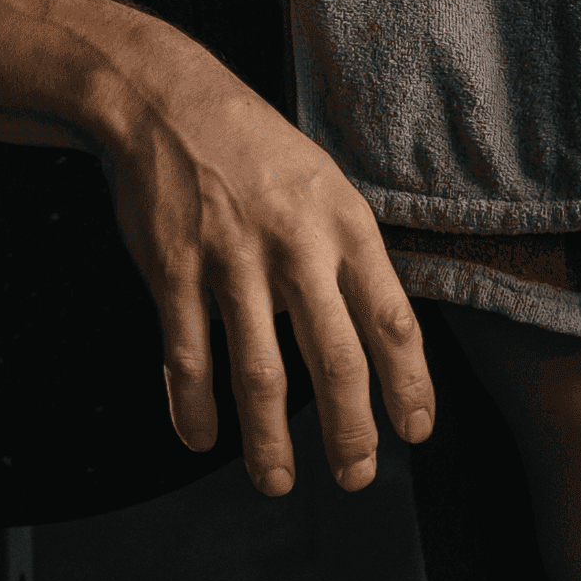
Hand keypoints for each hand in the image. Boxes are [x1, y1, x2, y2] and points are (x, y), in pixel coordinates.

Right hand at [95, 52, 432, 492]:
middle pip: (335, 359)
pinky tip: (200, 438)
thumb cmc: (254, 148)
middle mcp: (296, 247)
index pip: (392, 320)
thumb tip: (378, 333)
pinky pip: (187, 355)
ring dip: (269, 438)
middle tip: (356, 476)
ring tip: (276, 481)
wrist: (165, 99)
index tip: (415, 431)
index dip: (409, 384)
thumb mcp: (324, 184)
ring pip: (260, 372)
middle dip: (350, 431)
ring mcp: (232, 260)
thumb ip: (349, 254)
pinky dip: (193, 406)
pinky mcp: (175, 270)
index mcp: (344, 225)